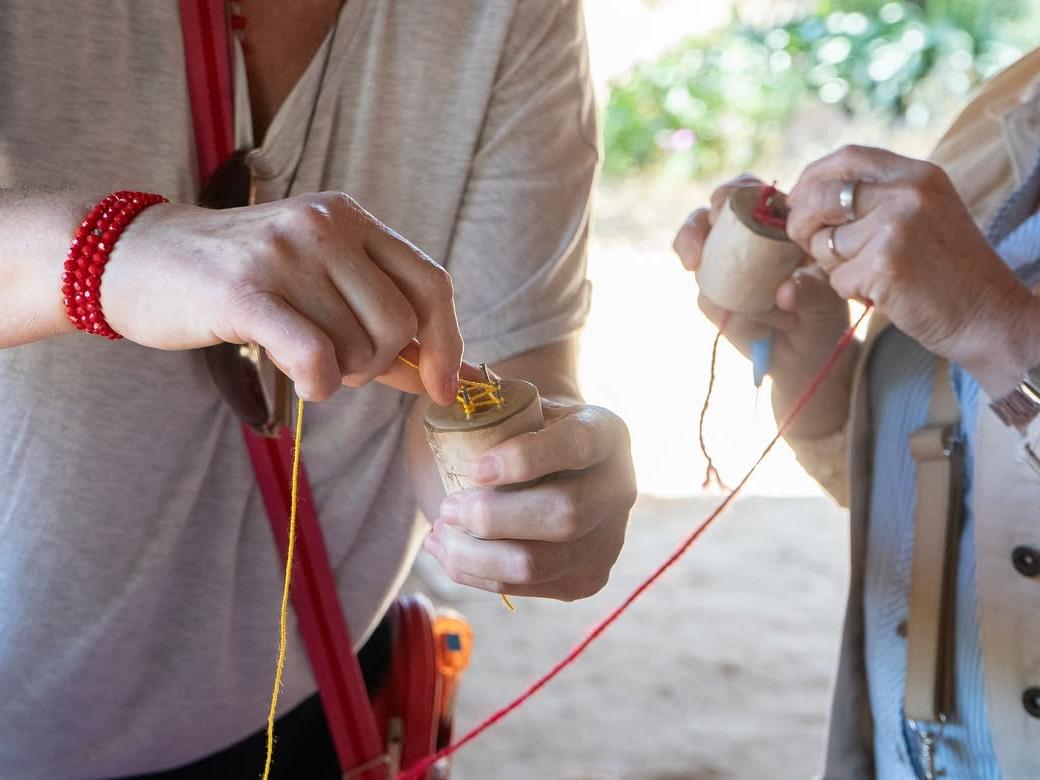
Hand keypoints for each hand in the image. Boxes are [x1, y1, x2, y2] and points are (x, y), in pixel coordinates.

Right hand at [105, 192, 462, 403]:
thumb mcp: (320, 288)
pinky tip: (303, 383)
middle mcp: (326, 226)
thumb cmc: (242, 285)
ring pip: (358, 346)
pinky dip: (320, 385)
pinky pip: (316, 355)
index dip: (449, 344)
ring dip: (338, 376)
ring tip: (299, 359)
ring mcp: (286, 253)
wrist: (139, 259)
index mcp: (351, 219)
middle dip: (377, 365)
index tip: (448, 390)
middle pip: (399, 324)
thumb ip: (382, 327)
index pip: (431, 283)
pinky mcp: (245, 290)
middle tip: (336, 366)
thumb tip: (456, 379)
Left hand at [423, 400, 635, 600]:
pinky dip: (474, 573)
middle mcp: (620, 489)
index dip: (526, 459)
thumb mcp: (519, 401)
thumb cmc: (528, 431)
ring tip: (440, 533)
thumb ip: (487, 392)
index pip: (577, 445)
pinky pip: (523, 588)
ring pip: (538, 563)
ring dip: (475, 554)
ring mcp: (608, 541)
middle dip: (492, 517)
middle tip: (447, 509)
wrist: (557, 470)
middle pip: (563, 515)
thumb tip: (449, 382)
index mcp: (607, 432)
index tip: (477, 468)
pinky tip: (447, 551)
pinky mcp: (585, 580)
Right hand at [673, 176, 855, 436]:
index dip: (729, 196)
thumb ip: (810, 289)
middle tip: (698, 255)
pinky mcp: (713, 303)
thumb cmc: (823, 312)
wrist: (809, 356)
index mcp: (771, 223)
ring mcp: (721, 272)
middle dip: (695, 232)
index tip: (722, 208)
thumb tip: (784, 291)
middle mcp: (739, 242)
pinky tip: (764, 330)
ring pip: (699, 262)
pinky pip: (709, 301)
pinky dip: (736, 317)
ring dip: (729, 288)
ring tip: (773, 316)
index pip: (744, 194)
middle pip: (703, 219)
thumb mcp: (827, 297)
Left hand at [787, 145, 1039, 396]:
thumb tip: (805, 197)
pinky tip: (882, 293)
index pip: (847, 158)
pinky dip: (850, 291)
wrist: (987, 315)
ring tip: (872, 274)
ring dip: (834, 266)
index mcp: (918, 175)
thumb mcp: (924, 213)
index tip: (796, 199)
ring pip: (824, 244)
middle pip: (822, 198)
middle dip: (801, 224)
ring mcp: (896, 228)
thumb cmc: (948, 270)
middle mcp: (907, 193)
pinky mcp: (884, 266)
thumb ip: (877, 198)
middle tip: (807, 244)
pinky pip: (837, 278)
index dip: (812, 178)